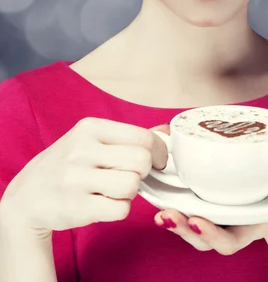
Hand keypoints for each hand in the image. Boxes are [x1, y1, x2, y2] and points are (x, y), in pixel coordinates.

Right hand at [0, 118, 168, 237]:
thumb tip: (168, 134)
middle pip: (141, 161)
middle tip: (131, 175)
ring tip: (114, 189)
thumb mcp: (91, 139)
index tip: (156, 161)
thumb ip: (126, 137)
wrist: (28, 196)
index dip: (158, 152)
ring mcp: (76, 179)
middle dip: (143, 173)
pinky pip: (121, 210)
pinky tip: (105, 203)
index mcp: (90, 127)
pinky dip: (119, 209)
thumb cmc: (71, 165)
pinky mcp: (76, 207)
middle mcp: (82, 150)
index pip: (143, 137)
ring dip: (130, 193)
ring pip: (132, 186)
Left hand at [152, 125, 267, 253]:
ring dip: (173, 216)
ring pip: (188, 221)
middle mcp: (227, 222)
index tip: (199, 222)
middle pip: (200, 236)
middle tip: (170, 217)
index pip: (227, 242)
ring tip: (160, 208)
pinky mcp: (204, 192)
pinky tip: (157, 182)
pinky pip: (184, 198)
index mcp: (247, 225)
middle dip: (184, 230)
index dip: (212, 237)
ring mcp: (215, 210)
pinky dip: (171, 192)